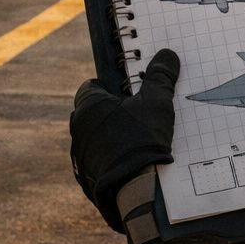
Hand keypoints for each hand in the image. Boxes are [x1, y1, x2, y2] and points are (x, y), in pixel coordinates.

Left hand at [69, 49, 179, 231]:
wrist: (136, 189)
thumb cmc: (143, 138)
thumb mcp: (157, 103)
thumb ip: (160, 77)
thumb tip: (167, 54)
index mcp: (88, 106)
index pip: (92, 86)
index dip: (111, 84)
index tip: (129, 88)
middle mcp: (77, 129)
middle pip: (94, 112)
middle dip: (113, 110)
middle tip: (138, 112)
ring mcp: (80, 155)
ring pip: (96, 137)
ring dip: (112, 135)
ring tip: (138, 138)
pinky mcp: (86, 177)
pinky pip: (98, 159)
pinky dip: (112, 157)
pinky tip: (133, 160)